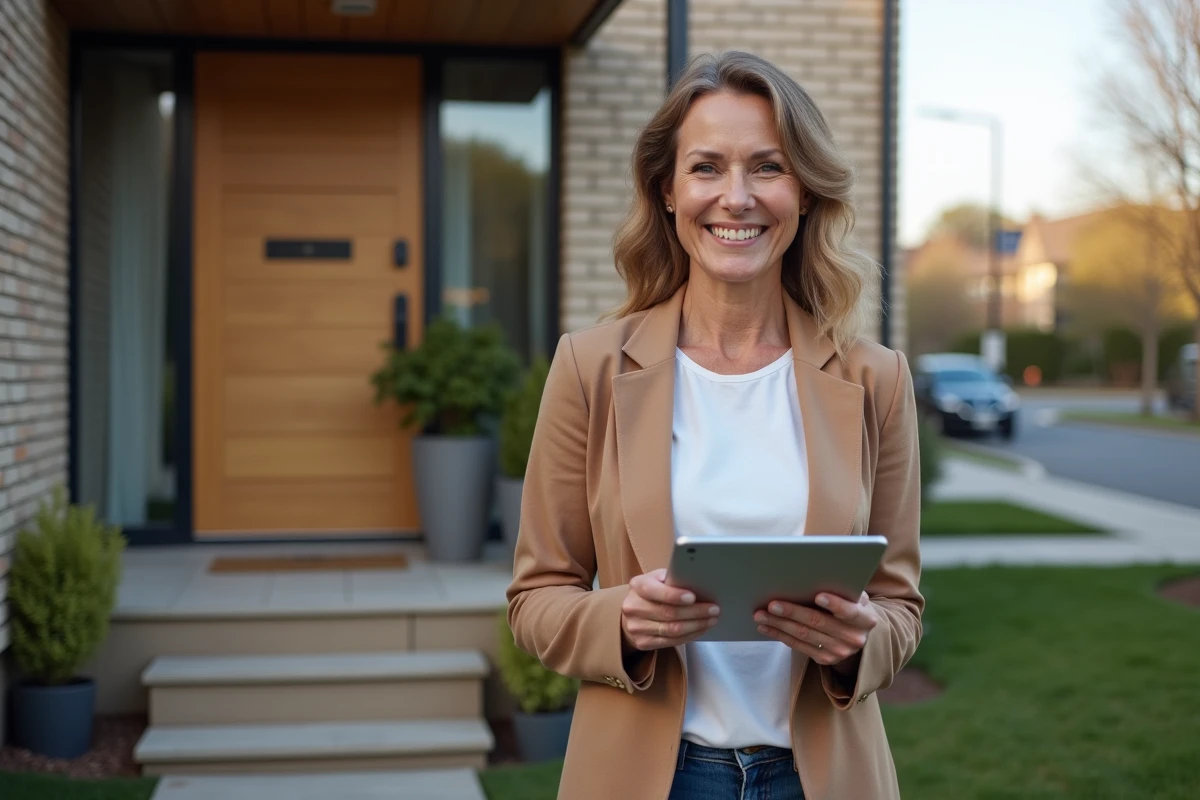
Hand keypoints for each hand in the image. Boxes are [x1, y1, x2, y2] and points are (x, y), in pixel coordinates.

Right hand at [620, 568, 720, 651]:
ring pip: (672, 630)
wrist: (632, 613)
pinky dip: (689, 636)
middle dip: (695, 612)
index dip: (675, 595)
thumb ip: (672, 580)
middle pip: (668, 613)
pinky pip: (671, 642)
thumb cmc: (652, 592)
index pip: (655, 591)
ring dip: (696, 625)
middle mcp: (634, 607)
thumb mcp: (657, 579)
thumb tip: (698, 584)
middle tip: (714, 609)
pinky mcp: (642, 643)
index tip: (693, 597)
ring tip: (711, 620)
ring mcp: (636, 627)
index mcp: (638, 586)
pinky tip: (700, 629)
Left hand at [754, 591, 878, 668]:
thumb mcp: (854, 595)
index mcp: (865, 618)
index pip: (850, 612)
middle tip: (772, 604)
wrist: (857, 631)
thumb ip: (842, 587)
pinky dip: (780, 635)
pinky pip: (798, 646)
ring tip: (761, 614)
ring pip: (804, 635)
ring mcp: (839, 652)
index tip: (818, 596)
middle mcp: (854, 638)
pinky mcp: (825, 659)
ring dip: (779, 624)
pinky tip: (766, 626)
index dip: (835, 604)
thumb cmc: (851, 603)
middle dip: (793, 612)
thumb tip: (813, 573)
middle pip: (818, 623)